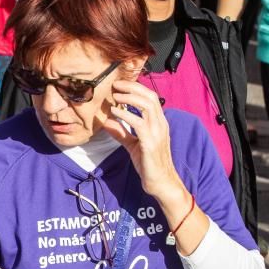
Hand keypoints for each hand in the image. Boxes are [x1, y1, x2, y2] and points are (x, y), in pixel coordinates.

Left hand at [102, 80, 182, 201]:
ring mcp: (157, 133)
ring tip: (115, 96)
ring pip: (146, 106)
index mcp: (159, 123)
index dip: (136, 89)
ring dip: (129, 98)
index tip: (120, 85)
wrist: (161, 182)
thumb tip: (107, 121)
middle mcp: (160, 125)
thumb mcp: (132, 145)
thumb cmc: (149, 164)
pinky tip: (114, 113)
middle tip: (116, 85)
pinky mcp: (150, 143)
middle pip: (150, 97)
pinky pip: (139, 124)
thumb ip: (121, 132)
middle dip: (133, 88)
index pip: (151, 98)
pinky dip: (125, 116)